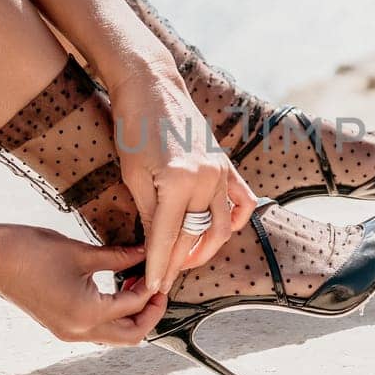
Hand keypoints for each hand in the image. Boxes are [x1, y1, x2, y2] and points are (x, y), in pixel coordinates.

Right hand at [0, 226, 167, 344]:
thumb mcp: (80, 252)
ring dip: (131, 315)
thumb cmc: (30, 251)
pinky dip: (113, 314)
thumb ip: (118, 258)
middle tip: (157, 286)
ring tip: (137, 283)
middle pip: (130, 336)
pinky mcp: (60, 325)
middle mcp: (79, 331)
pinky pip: (97, 329)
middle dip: (149, 313)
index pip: (134, 306)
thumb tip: (145, 254)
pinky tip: (117, 288)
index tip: (162, 267)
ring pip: (114, 336)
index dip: (152, 286)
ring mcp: (68, 332)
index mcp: (87, 314)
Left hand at [106, 62, 257, 292]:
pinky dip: (235, 221)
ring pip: (220, 226)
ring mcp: (220, 172)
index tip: (152, 286)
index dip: (158, 266)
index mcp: (177, 181)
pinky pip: (241, 202)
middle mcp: (205, 179)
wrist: (152, 87)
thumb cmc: (134, 128)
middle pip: (193, 236)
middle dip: (177, 262)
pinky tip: (219, 233)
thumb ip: (148, 215)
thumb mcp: (133, 176)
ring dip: (205, 249)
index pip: (166, 237)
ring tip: (187, 262)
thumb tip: (153, 248)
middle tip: (164, 279)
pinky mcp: (226, 164)